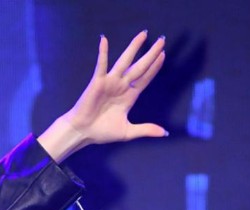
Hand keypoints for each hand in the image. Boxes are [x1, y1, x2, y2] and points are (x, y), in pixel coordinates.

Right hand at [38, 32, 166, 162]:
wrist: (83, 133)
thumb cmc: (102, 132)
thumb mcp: (128, 132)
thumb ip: (146, 129)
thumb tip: (165, 134)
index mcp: (129, 97)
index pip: (145, 79)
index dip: (154, 68)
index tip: (163, 55)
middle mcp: (122, 86)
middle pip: (140, 67)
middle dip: (151, 54)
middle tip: (162, 40)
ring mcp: (110, 82)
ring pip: (125, 61)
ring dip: (134, 47)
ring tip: (144, 34)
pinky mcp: (98, 82)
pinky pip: (101, 65)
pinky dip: (103, 53)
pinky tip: (104, 40)